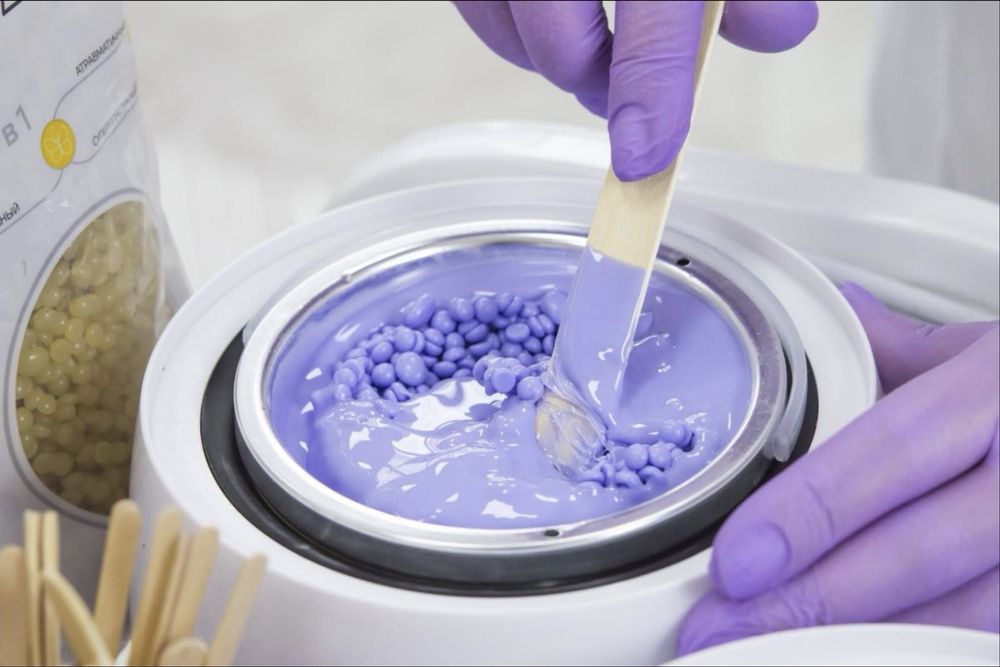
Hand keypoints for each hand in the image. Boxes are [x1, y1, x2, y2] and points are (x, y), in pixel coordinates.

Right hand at [453, 1, 817, 179]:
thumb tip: (780, 32)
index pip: (654, 29)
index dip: (650, 101)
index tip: (645, 159)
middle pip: (562, 46)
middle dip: (598, 86)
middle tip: (631, 94)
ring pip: (508, 31)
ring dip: (552, 59)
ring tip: (591, 46)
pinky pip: (476, 7)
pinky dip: (510, 29)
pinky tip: (547, 18)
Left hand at [678, 282, 999, 653]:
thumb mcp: (997, 348)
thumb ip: (913, 349)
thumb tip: (840, 311)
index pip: (892, 451)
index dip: (810, 511)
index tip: (735, 560)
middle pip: (918, 554)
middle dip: (809, 602)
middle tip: (719, 632)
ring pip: (965, 619)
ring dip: (858, 648)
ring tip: (766, 659)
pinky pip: (994, 639)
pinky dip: (928, 657)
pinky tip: (856, 660)